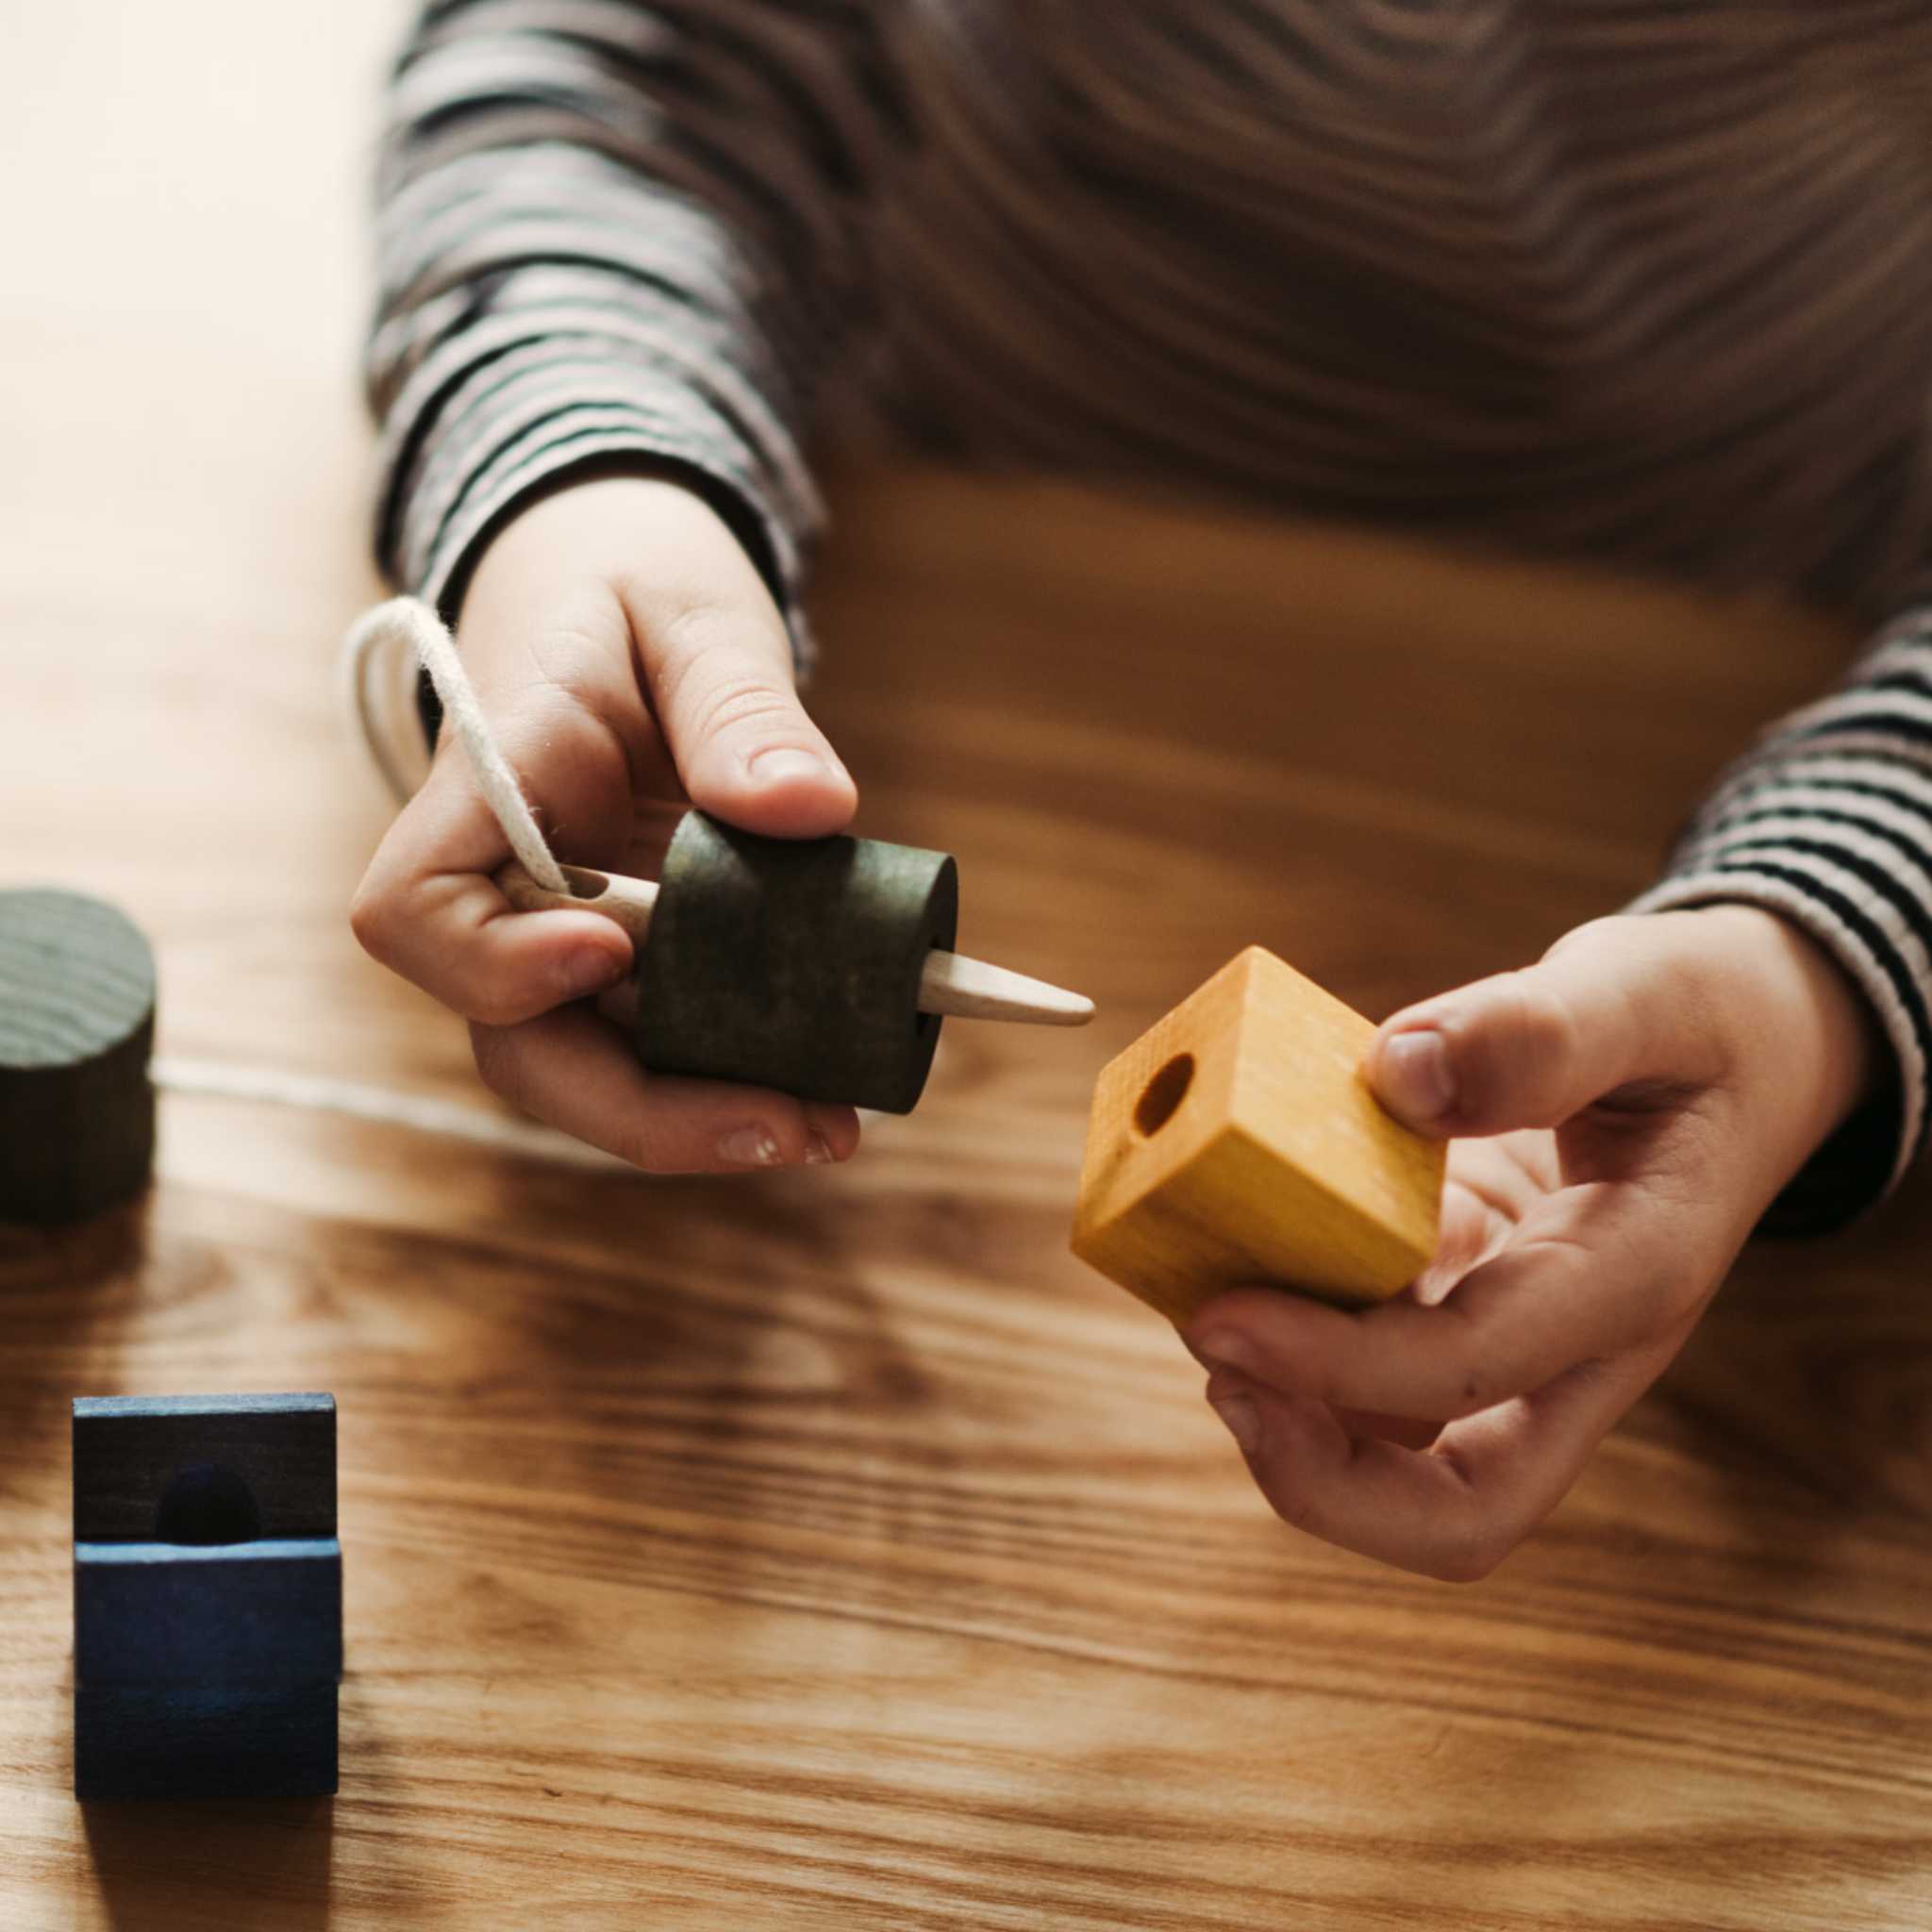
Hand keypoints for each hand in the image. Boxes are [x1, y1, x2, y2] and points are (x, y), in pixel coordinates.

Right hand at [351, 474, 863, 1170]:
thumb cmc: (631, 581)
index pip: (416, 909)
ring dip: (705, 1114)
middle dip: (644, 1108)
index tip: (607, 953)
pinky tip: (830, 1087)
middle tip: (788, 1123)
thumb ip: (740, 707)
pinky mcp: (629, 954)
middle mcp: (509, 886)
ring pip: (593, 1066)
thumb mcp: (693, 613)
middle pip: (517, 1040)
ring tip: (835, 1125)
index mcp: (492, 785)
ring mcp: (563, 930)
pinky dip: (736, 1074)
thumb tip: (814, 807)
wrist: (612, 580)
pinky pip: (659, 1039)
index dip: (491, 963)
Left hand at [1184, 907, 1881, 1578]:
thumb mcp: (1645, 992)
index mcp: (1632, 1278)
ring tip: (1200, 1298)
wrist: (1745, 1045)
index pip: (1476, 1371)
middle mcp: (1575, 1345)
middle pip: (1461, 1512)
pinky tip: (1237, 1251)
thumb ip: (1538, 1029)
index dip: (1338, 1367)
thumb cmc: (1702, 1020)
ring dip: (1290, 1409)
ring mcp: (1514, 1340)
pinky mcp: (1464, 1304)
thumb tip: (1399, 1071)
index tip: (1220, 1317)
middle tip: (1217, 1373)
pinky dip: (1296, 1330)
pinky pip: (1372, 1363)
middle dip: (1321, 1478)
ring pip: (1401, 1451)